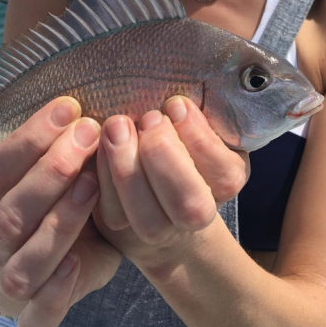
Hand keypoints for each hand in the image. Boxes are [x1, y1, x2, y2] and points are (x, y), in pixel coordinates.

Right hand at [0, 96, 121, 326]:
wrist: (83, 248)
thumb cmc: (66, 194)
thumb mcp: (61, 164)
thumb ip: (60, 139)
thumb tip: (81, 97)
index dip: (28, 139)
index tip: (69, 108)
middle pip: (9, 213)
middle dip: (52, 170)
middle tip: (90, 134)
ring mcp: (8, 281)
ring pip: (24, 262)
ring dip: (60, 222)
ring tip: (94, 185)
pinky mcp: (33, 313)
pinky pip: (35, 317)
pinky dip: (55, 294)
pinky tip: (79, 263)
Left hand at [92, 96, 249, 270]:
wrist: (153, 185)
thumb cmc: (176, 134)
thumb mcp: (193, 121)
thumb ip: (191, 112)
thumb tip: (176, 97)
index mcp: (224, 179)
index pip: (226, 174)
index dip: (200, 140)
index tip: (176, 105)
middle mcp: (198, 213)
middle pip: (191, 205)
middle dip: (164, 156)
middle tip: (148, 118)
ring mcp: (160, 228)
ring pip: (149, 219)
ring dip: (128, 169)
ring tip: (117, 126)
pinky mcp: (122, 228)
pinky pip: (114, 213)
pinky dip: (103, 176)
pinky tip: (99, 143)